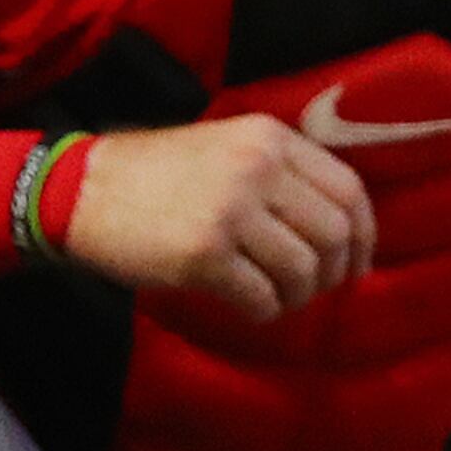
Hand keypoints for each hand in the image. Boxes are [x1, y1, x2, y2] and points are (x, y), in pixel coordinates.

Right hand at [63, 116, 375, 322]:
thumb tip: (338, 229)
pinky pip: (262, 296)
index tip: (359, 264)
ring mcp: (232, 211)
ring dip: (299, 295)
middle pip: (334, 233)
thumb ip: (282, 174)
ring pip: (303, 269)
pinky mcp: (203, 255)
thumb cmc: (162, 175)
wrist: (86, 191)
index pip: (349, 189)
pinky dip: (266, 311)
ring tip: (280, 299)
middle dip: (334, 271)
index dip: (365, 234)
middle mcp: (259, 168)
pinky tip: (252, 309)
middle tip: (316, 290)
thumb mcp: (231, 148)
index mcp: (272, 138)